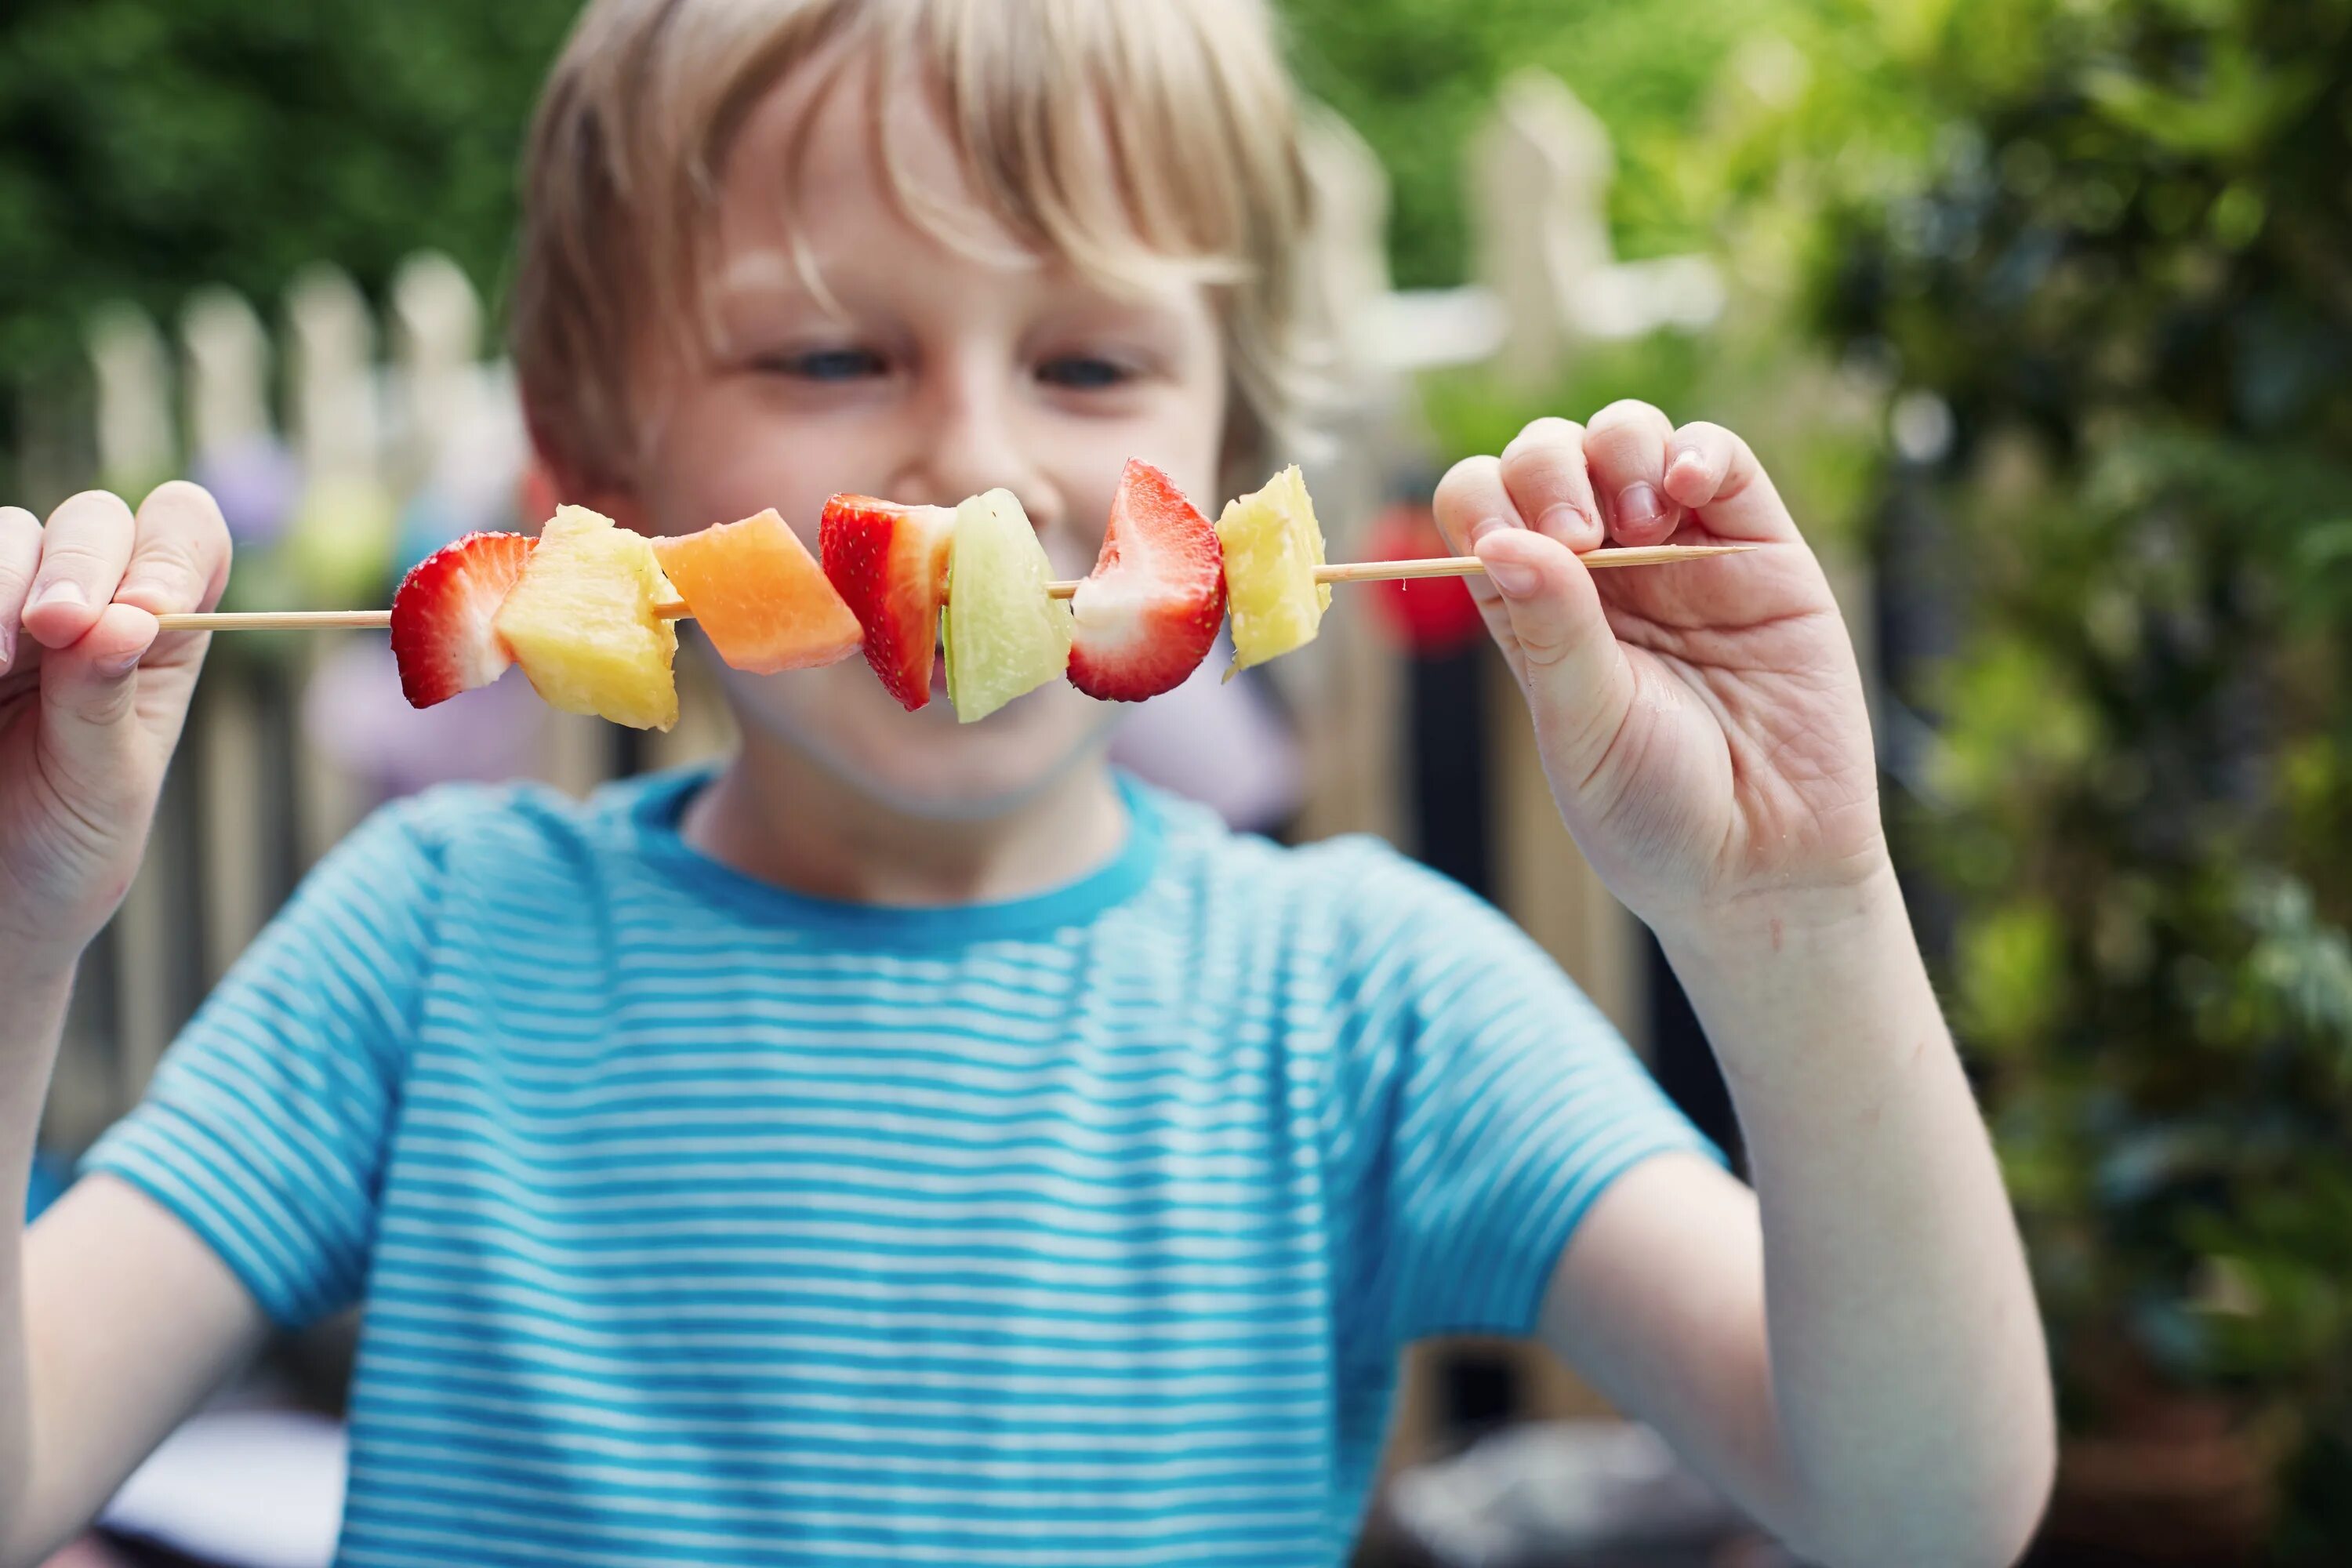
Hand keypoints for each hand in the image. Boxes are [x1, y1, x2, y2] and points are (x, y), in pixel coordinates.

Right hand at [0, 485, 230, 976]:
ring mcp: (4, 603)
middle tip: (56, 626)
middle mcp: (87, 601)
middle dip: (81, 564)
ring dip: (0, 586)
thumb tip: (126, 617)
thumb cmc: (63, 849)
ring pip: (8, 533)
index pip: (188, 537)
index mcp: (158, 634)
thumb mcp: (104, 786)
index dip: (174, 553)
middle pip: (94, 521)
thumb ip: (105, 702)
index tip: (148, 609)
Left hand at [1434, 402, 1883, 937]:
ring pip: (1629, 438)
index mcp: (1535, 608)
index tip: (1504, 545)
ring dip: (1617, 452)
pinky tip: (1686, 484)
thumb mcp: (1585, 729)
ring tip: (1635, 526)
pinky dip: (1698, 450)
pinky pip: (1723, 460)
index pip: (1481, 509)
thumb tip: (1499, 539)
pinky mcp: (1761, 547)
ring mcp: (1682, 550)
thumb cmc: (1657, 813)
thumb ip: (1552, 633)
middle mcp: (1601, 569)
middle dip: (1548, 471)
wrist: (1767, 867)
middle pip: (1547, 456)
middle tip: (1577, 537)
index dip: (1481, 502)